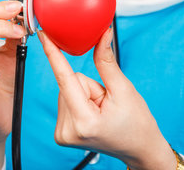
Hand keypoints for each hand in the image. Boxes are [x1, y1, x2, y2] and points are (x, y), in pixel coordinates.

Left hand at [38, 29, 176, 169]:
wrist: (139, 148)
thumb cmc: (136, 122)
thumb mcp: (124, 89)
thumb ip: (106, 61)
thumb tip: (101, 35)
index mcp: (84, 121)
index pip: (65, 79)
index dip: (54, 54)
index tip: (44, 36)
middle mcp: (67, 129)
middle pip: (70, 82)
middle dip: (89, 85)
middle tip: (107, 103)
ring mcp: (62, 133)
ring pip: (67, 89)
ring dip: (86, 93)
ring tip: (102, 109)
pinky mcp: (61, 133)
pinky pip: (66, 98)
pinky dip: (81, 101)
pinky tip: (94, 114)